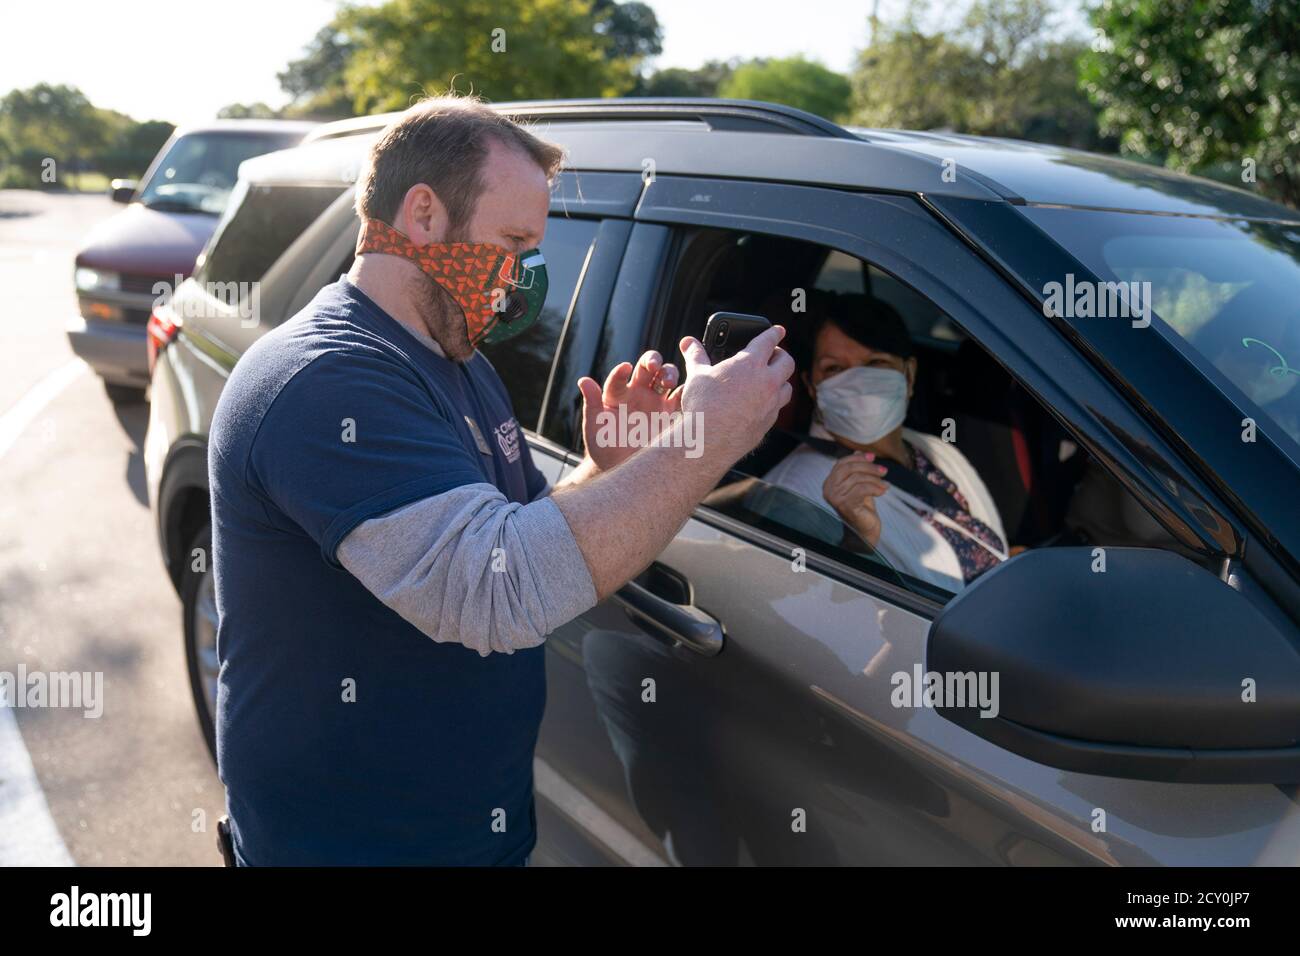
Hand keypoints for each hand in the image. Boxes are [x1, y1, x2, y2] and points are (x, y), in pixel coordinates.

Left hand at [577, 350, 681, 470]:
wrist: (624, 470)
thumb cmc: (604, 448)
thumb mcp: (594, 428)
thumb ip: (591, 403)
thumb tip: (583, 380)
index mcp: (618, 394)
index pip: (620, 376)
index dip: (622, 371)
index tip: (624, 369)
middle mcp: (639, 393)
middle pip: (649, 367)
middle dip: (653, 361)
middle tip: (654, 366)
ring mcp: (657, 402)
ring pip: (668, 377)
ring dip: (669, 373)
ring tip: (668, 381)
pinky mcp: (673, 415)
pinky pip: (683, 398)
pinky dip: (687, 392)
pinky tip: (686, 393)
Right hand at [677, 325, 794, 465]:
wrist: (709, 441)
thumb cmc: (703, 405)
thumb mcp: (697, 375)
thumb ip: (696, 356)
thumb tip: (688, 342)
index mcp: (750, 363)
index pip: (769, 340)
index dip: (774, 332)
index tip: (778, 330)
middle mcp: (767, 381)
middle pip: (787, 362)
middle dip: (781, 355)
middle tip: (772, 355)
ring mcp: (771, 403)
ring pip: (787, 387)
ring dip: (781, 380)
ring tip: (770, 380)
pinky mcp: (768, 422)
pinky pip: (777, 408)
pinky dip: (772, 402)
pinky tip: (761, 403)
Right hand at [823, 452, 888, 547]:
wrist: (865, 530)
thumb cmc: (862, 508)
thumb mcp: (860, 484)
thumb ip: (858, 469)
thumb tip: (861, 452)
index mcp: (829, 483)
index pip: (841, 463)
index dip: (858, 458)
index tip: (873, 457)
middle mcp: (829, 490)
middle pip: (849, 469)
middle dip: (869, 467)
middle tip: (884, 471)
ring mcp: (836, 498)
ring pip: (858, 478)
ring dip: (875, 480)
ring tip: (885, 484)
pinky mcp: (846, 506)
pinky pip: (862, 489)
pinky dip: (876, 488)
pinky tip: (883, 491)